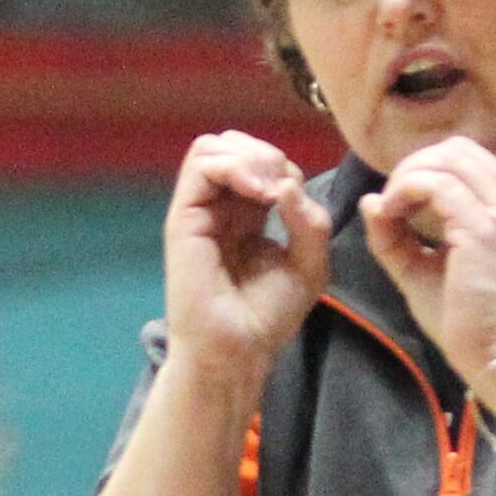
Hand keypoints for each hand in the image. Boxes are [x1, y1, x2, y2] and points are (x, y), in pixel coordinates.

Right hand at [162, 133, 330, 382]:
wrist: (239, 350)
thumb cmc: (268, 316)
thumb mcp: (310, 266)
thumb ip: (311, 221)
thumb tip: (286, 184)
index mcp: (248, 215)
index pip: (262, 163)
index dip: (285, 169)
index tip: (297, 202)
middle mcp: (221, 207)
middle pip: (235, 145)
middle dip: (265, 154)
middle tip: (281, 190)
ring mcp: (200, 210)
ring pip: (214, 146)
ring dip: (249, 156)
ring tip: (267, 190)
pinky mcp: (184, 218)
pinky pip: (200, 165)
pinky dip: (232, 165)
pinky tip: (256, 192)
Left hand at [361, 136, 495, 386]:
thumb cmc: (466, 319)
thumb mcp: (425, 268)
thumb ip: (397, 234)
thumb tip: (371, 200)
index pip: (466, 158)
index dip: (426, 168)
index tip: (400, 201)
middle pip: (457, 149)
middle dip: (414, 166)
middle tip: (391, 201)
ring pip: (445, 161)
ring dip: (407, 178)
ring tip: (391, 210)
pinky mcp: (484, 228)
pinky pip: (436, 185)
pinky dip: (405, 192)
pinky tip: (391, 215)